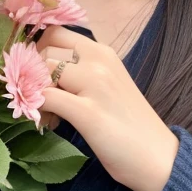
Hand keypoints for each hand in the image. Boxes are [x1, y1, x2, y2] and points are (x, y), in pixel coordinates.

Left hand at [37, 27, 178, 190]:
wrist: (158, 158)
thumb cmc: (130, 124)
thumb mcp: (108, 84)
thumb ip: (81, 72)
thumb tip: (43, 70)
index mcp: (103, 52)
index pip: (56, 32)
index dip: (40, 51)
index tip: (41, 74)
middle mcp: (98, 60)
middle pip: (45, 49)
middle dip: (34, 71)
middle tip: (41, 96)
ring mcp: (94, 84)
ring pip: (41, 70)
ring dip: (34, 90)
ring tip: (47, 112)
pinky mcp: (87, 111)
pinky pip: (45, 98)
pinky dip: (36, 108)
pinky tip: (48, 121)